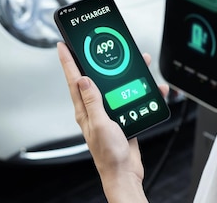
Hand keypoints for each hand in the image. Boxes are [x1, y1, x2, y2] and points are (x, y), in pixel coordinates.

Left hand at [57, 42, 168, 201]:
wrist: (124, 172)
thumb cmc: (108, 155)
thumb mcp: (100, 125)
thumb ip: (93, 101)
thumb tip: (84, 79)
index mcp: (84, 110)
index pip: (73, 80)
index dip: (67, 61)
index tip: (63, 45)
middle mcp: (95, 109)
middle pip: (96, 78)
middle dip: (100, 60)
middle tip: (100, 44)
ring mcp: (109, 112)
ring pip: (117, 86)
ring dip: (128, 74)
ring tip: (138, 61)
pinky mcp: (122, 116)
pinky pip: (131, 98)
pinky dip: (143, 92)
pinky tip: (153, 89)